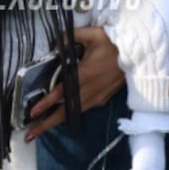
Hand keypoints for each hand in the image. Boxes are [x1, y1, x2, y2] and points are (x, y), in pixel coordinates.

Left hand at [23, 25, 124, 140]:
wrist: (139, 55)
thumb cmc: (115, 43)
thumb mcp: (93, 34)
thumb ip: (72, 36)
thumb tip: (55, 39)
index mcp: (84, 75)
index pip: (61, 92)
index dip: (46, 103)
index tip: (32, 113)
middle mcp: (89, 90)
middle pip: (64, 112)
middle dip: (46, 124)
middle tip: (29, 135)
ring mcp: (97, 98)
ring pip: (73, 113)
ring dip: (56, 122)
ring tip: (40, 129)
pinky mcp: (103, 99)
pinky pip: (83, 109)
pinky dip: (70, 114)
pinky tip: (61, 116)